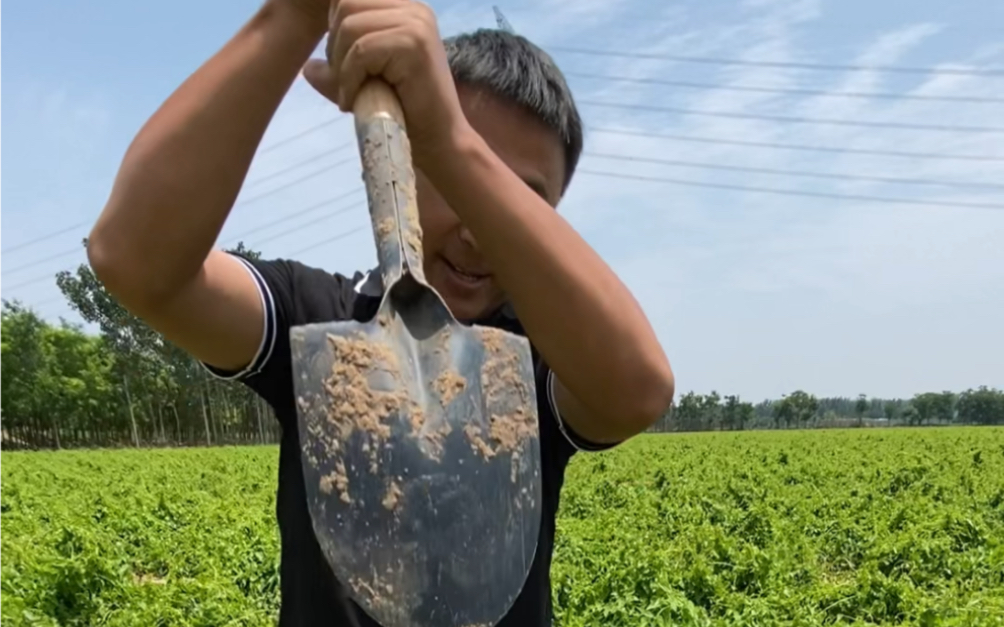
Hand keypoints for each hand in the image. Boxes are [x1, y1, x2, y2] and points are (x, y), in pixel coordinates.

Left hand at [302, 0, 468, 166]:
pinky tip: (354, 102)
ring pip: (349, 26)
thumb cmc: (405, 115)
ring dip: (341, 66)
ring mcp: (416, 23)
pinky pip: (361, 51)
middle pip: (345, 5)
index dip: (334, 30)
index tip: (343, 67)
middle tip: (345, 84)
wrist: (438, 143)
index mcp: (404, 10)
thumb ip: (338, 71)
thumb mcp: (363, 86)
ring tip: (352, 95)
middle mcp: (414, 9)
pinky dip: (349, 79)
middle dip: (334, 47)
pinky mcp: (414, 43)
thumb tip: (308, 67)